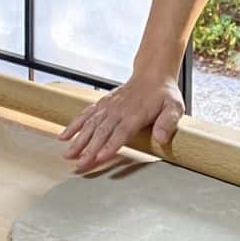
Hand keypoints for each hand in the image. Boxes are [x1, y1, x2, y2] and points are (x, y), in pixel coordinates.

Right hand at [58, 72, 183, 171]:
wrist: (152, 74)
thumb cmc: (164, 94)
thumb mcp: (175, 106)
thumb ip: (168, 122)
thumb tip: (161, 138)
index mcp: (136, 114)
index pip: (121, 132)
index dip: (110, 145)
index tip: (99, 158)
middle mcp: (119, 110)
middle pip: (102, 132)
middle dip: (89, 149)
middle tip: (79, 166)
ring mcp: (109, 107)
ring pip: (91, 125)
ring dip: (78, 140)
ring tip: (67, 155)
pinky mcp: (102, 104)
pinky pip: (86, 115)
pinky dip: (74, 125)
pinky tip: (64, 137)